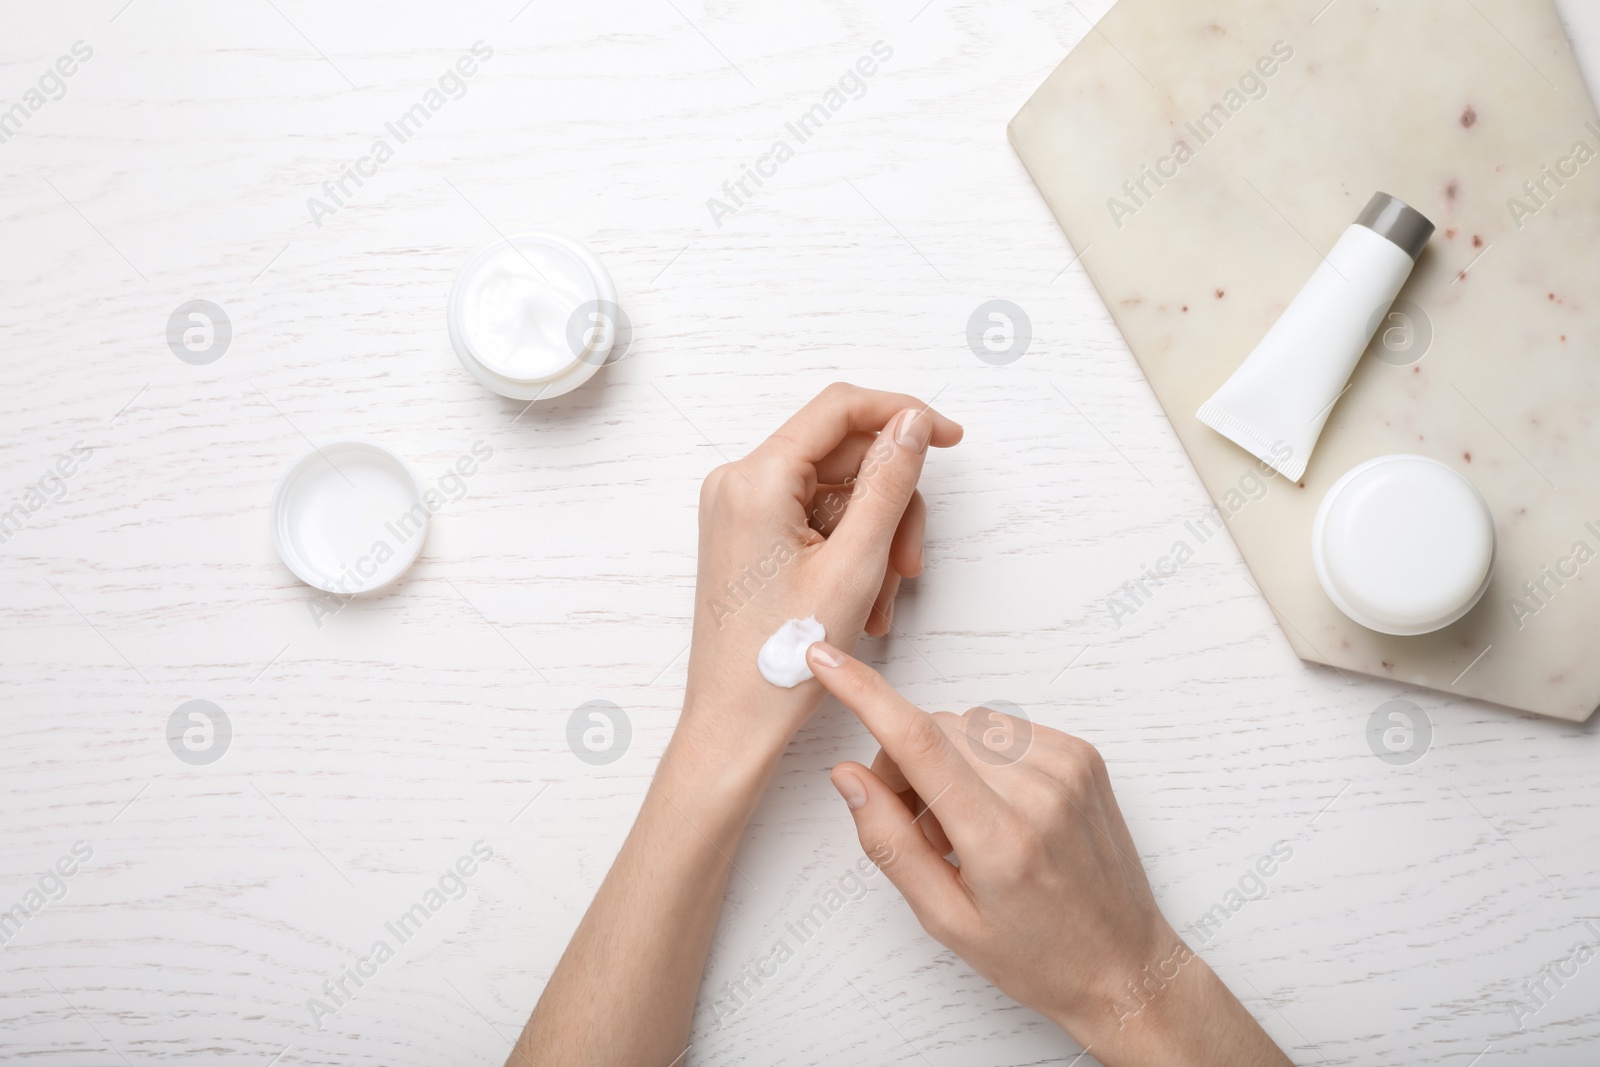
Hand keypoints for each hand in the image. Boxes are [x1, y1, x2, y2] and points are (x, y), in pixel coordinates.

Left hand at [679, 384, 961, 764]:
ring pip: (835, 492)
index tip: (949, 437)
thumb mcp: (856, 564)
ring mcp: (739, 510)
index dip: (902, 414)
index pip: (840, 409)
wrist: (735, 723)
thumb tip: (912, 423)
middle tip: (909, 564)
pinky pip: (814, 519)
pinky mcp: (747, 535)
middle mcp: (738, 484)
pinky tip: (862, 601)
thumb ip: (889, 484)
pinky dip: (849, 552)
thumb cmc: (782, 659)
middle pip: (843, 456)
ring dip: (874, 538)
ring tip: (882, 599)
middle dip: (890, 504)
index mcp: (755, 481)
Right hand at [804, 644, 1291, 1066]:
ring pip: (966, 725)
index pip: (919, 742)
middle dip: (905, 765)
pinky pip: (1003, 731)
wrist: (1123, 964)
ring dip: (947, 761)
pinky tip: (999, 810)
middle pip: (934, 730)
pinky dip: (985, 760)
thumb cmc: (1035, 955)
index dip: (863, 694)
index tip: (825, 659)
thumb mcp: (945, 920)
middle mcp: (1040, 791)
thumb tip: (847, 776)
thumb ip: (889, 843)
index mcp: (1000, 839)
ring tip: (967, 827)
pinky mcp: (1083, 755)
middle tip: (922, 830)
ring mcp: (1069, 767)